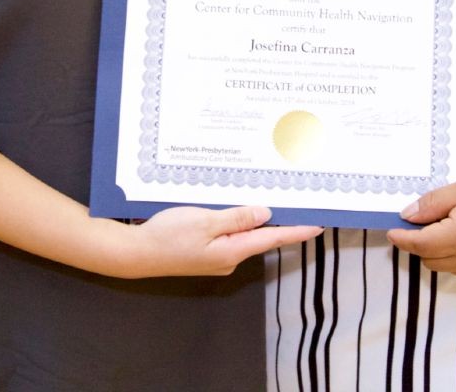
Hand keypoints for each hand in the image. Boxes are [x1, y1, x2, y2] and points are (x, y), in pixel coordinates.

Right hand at [122, 205, 321, 278]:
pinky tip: (232, 209)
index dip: (297, 231)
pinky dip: (234, 222)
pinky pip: (227, 235)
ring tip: (265, 198)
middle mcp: (229, 258)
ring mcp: (217, 258)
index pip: (273, 238)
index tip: (318, 225)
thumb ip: (236, 218)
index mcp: (232, 250)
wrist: (136, 254)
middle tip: (294, 200)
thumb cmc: (167, 236)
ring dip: (253, 219)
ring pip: (242, 235)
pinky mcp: (206, 253)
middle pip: (260, 236)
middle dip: (276, 220)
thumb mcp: (204, 221)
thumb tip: (265, 214)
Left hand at [387, 174, 455, 281]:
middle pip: (429, 259)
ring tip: (452, 227)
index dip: (402, 238)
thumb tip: (407, 216)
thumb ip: (433, 204)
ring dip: (439, 251)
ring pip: (445, 267)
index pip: (419, 244)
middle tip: (424, 222)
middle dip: (420, 243)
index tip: (392, 231)